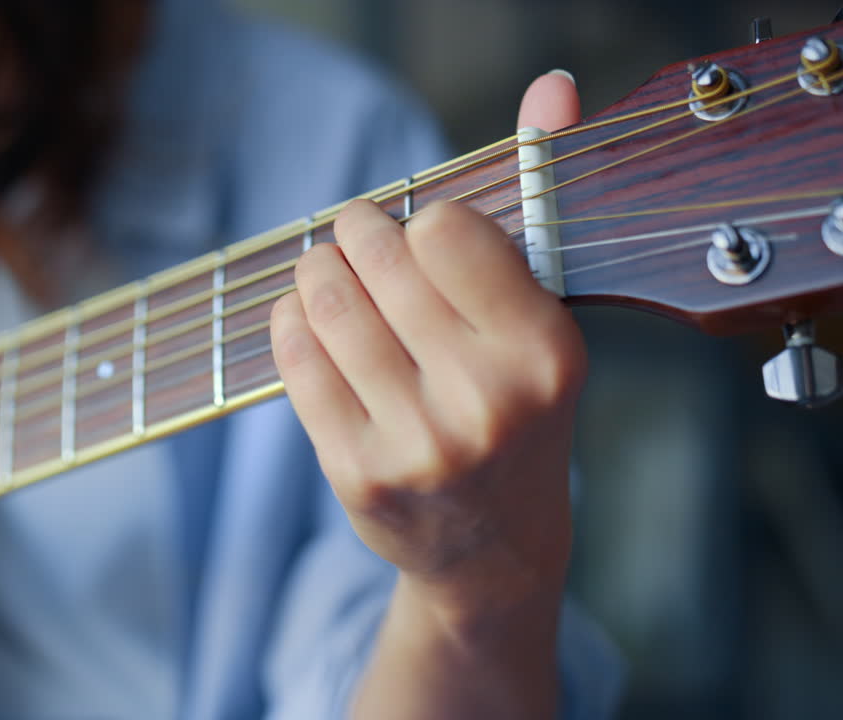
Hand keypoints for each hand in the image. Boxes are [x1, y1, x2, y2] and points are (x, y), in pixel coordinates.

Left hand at [271, 71, 582, 709]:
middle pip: (377, 256)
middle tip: (353, 235)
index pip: (446, 228)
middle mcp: (487, 400)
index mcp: (546, 352)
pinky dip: (289, 324)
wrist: (493, 548)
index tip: (420, 236)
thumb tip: (553, 81)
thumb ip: (535, 197)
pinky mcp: (357, 472)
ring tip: (325, 274)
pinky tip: (303, 322)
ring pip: (325, 301)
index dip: (423, 223)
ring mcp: (418, 442)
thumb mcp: (543, 316)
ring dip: (314, 273)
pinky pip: (294, 360)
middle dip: (355, 233)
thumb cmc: (516, 412)